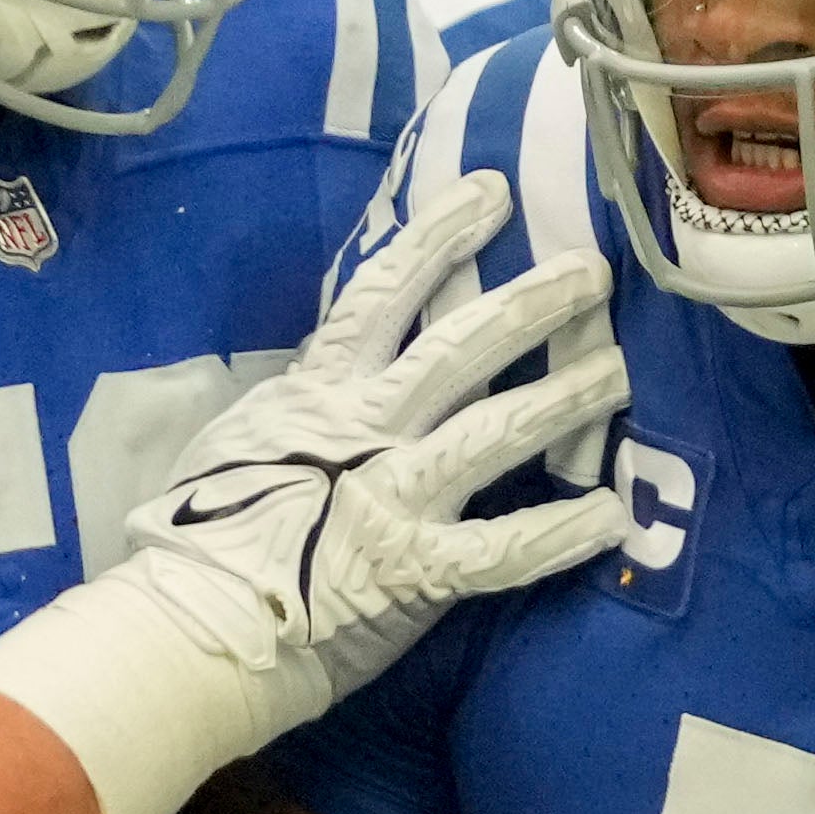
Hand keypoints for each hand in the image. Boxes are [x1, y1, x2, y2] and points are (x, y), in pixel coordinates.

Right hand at [119, 168, 629, 703]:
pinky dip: (558, 532)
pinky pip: (501, 549)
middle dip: (531, 303)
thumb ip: (298, 404)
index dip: (438, 236)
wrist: (191, 622)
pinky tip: (610, 514)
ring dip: (564, 397)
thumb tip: (334, 372)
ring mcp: (392, 498)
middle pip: (458, 348)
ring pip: (493, 432)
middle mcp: (362, 430)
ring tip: (623, 370)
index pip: (382, 292)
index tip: (492, 191)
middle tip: (595, 272)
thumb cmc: (198, 538)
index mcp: (316, 391)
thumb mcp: (241, 439)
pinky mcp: (414, 570)